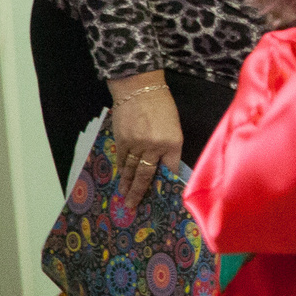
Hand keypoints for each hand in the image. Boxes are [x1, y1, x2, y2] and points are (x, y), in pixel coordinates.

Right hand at [107, 76, 181, 205]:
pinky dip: (121, 169)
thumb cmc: (162, 105)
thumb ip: (171, 146)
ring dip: (127, 184)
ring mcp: (136, 144)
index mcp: (172, 142)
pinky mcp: (122, 139)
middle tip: (133, 207)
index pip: (170, 168)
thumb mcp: (174, 126)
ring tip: (124, 197)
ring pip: (130, 169)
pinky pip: (121, 159)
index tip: (163, 196)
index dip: (167, 182)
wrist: (140, 88)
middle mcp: (154, 146)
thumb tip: (165, 165)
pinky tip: (120, 178)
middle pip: (146, 175)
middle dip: (139, 193)